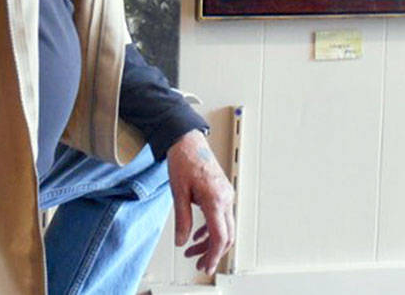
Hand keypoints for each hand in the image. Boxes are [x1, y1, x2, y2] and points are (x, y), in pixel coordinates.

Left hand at [166, 129, 234, 275]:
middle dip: (212, 253)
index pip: (220, 236)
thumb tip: (182, 241)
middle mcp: (225, 197)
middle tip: (199, 264)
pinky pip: (222, 217)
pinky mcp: (222, 192)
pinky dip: (211, 229)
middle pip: (226, 235)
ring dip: (210, 242)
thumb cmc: (183, 160)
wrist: (187, 140)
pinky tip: (198, 235)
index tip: (204, 266)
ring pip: (225, 227)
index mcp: (215, 198)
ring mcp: (226, 195)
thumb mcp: (178, 192)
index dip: (213, 255)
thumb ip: (182, 219)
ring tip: (193, 251)